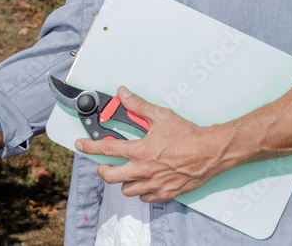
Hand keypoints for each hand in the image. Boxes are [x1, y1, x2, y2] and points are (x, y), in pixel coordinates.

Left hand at [74, 87, 232, 202]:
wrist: (211, 151)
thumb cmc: (189, 135)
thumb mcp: (161, 115)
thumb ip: (138, 105)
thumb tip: (123, 94)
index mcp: (140, 150)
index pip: (106, 150)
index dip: (89, 148)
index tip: (80, 146)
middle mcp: (144, 170)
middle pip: (110, 176)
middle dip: (102, 170)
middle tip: (103, 164)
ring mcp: (154, 184)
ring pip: (126, 189)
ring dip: (123, 180)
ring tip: (126, 172)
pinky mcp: (165, 193)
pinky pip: (145, 198)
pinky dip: (141, 191)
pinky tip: (144, 182)